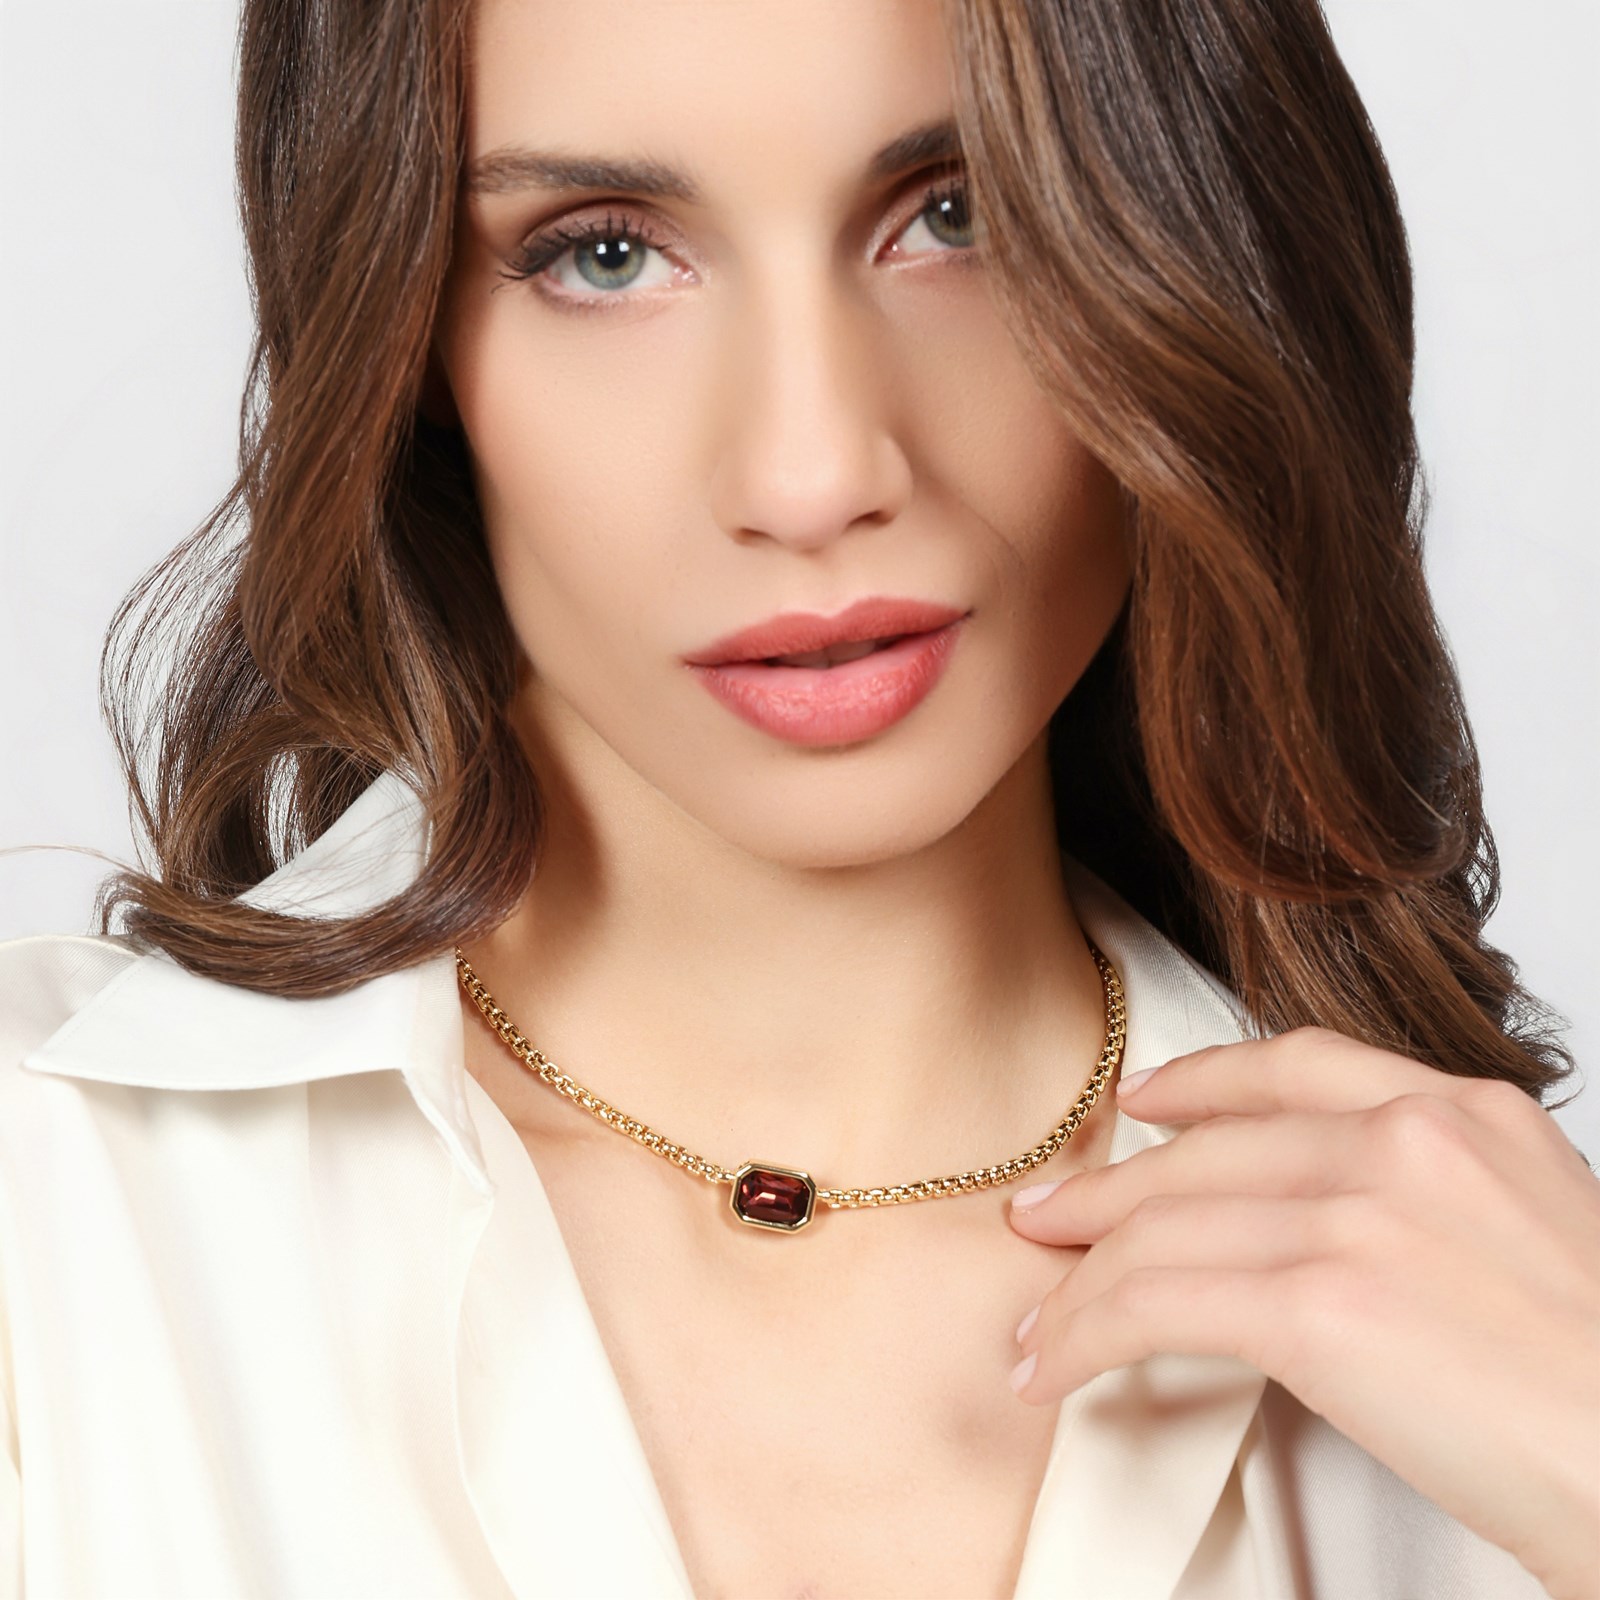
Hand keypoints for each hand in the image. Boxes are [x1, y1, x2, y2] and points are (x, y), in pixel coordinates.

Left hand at [1005, 1027, 1599, 1599]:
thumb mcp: (1537, 1233)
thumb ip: (1429, 1195)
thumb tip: (1317, 1224)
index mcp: (1465, 1113)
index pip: (1297, 1064)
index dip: (1201, 1082)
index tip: (1144, 1102)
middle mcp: (1403, 1142)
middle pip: (1206, 1152)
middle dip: (1108, 1194)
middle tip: (1047, 1220)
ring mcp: (1357, 1216)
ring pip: (1164, 1227)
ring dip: (1080, 1281)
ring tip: (1036, 1320)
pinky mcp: (1318, 1305)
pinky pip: (1155, 1303)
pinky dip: (1086, 1335)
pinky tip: (1057, 1363)